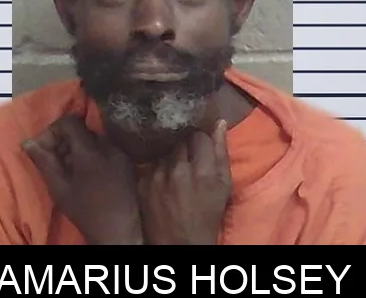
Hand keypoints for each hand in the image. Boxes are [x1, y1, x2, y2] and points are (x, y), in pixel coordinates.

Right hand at [22, 115, 143, 244]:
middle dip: (66, 140)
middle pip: (83, 130)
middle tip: (56, 160)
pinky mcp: (128, 162)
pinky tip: (87, 174)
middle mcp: (109, 147)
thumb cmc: (85, 211)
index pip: (71, 122)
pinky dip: (94, 154)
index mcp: (90, 152)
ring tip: (71, 169)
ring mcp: (121, 154)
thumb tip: (28, 142)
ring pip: (95, 139)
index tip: (46, 148)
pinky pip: (107, 148)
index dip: (55, 130)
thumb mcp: (59, 188)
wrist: (117, 230)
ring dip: (79, 148)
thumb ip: (44, 162)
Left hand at [137, 120, 231, 244]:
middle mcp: (177, 169)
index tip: (202, 147)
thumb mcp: (223, 186)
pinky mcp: (142, 182)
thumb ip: (221, 153)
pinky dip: (159, 167)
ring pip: (165, 150)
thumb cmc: (207, 215)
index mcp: (202, 171)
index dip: (202, 139)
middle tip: (190, 157)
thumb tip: (219, 123)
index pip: (199, 135)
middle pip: (180, 139)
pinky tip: (164, 178)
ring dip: (171, 155)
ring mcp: (156, 175)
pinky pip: (152, 163)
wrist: (179, 242)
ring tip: (176, 169)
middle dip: (186, 145)